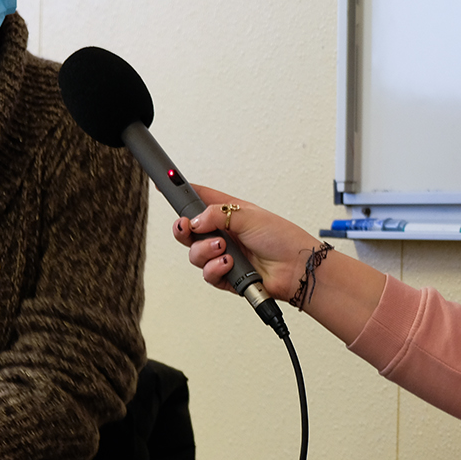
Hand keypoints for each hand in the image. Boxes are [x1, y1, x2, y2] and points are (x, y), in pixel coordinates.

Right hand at [173, 186, 321, 300]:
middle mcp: (223, 233)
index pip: (199, 199)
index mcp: (228, 213)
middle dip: (181, 228)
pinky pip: (207, 274)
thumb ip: (216, 214)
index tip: (164, 183)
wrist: (296, 267)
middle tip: (185, 226)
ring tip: (223, 248)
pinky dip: (215, 268)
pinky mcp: (226, 276)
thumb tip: (194, 222)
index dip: (181, 192)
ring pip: (194, 254)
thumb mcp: (248, 215)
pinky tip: (229, 263)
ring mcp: (223, 255)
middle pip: (188, 231)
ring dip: (205, 251)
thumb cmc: (281, 237)